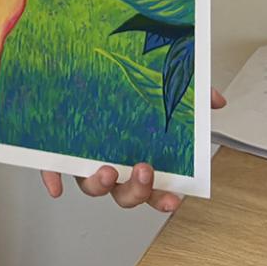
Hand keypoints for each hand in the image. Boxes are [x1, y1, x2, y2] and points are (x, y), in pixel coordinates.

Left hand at [39, 88, 225, 213]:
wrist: (74, 66)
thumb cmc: (120, 90)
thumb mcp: (159, 88)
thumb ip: (188, 94)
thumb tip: (215, 99)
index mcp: (136, 159)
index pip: (153, 190)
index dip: (162, 200)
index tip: (174, 199)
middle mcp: (111, 165)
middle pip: (124, 194)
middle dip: (137, 190)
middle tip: (146, 171)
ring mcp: (82, 160)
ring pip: (91, 186)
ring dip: (101, 184)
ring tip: (110, 170)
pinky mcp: (55, 150)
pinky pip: (52, 168)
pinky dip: (53, 179)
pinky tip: (56, 187)